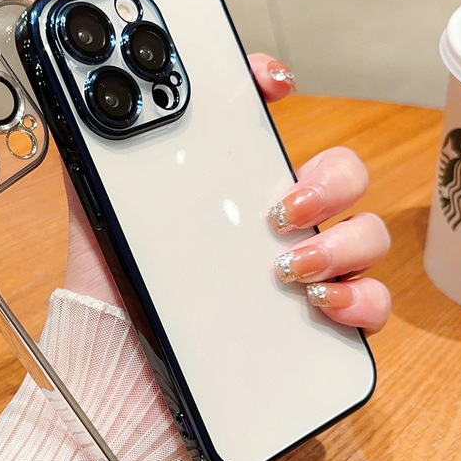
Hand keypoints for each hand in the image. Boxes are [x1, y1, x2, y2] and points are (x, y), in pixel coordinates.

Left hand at [64, 54, 390, 333]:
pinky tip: (321, 303)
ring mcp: (305, 278)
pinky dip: (361, 298)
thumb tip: (87, 109)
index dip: (281, 97)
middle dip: (327, 181)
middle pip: (342, 176)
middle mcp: (276, 231)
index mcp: (232, 197)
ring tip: (288, 266)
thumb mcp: (101, 223)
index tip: (273, 84)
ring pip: (368, 234)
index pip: (273, 133)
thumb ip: (97, 166)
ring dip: (343, 241)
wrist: (120, 375)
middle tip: (280, 210)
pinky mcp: (319, 331)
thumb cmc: (114, 299)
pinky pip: (373, 305)